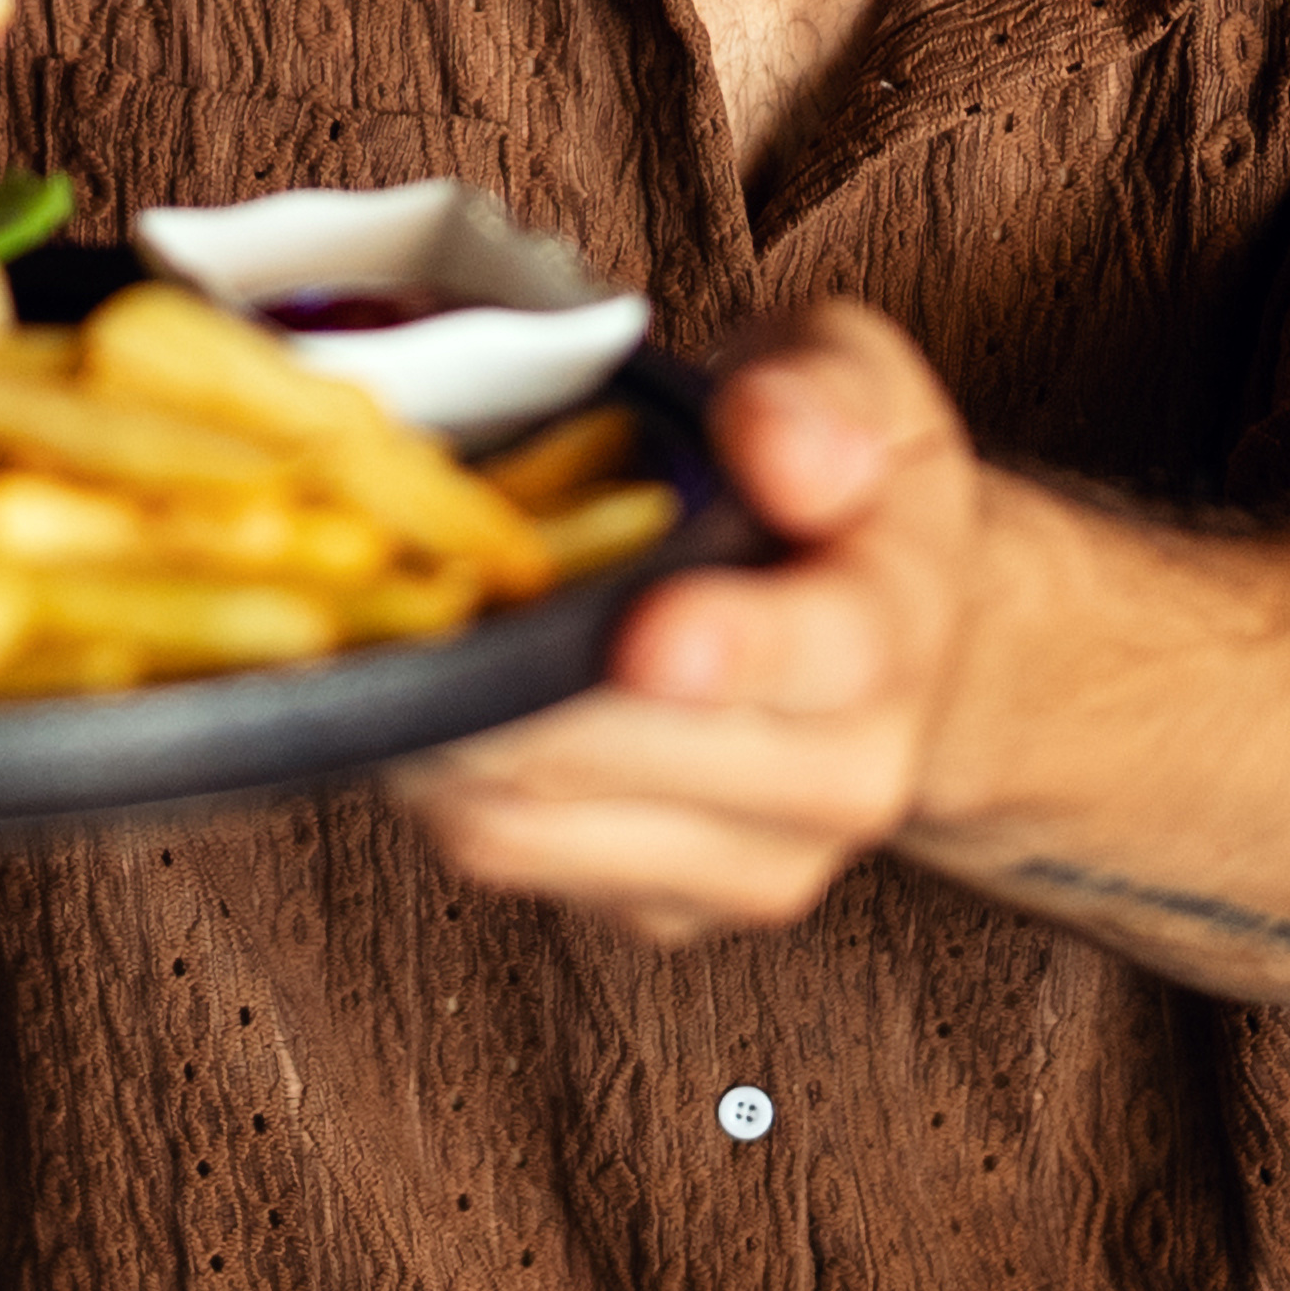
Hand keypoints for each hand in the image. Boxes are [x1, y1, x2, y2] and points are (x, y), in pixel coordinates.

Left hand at [385, 299, 983, 941]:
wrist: (905, 639)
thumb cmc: (844, 489)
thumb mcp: (853, 379)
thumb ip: (817, 395)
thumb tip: (774, 442)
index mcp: (896, 621)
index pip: (829, 651)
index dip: (730, 646)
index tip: (645, 635)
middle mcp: (848, 771)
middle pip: (641, 754)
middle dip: (506, 676)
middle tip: (404, 594)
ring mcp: (757, 862)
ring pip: (545, 824)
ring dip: (438, 732)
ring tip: (383, 636)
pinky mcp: (665, 911)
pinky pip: (515, 860)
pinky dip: (438, 780)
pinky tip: (417, 695)